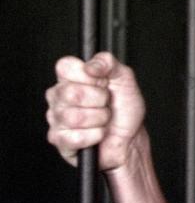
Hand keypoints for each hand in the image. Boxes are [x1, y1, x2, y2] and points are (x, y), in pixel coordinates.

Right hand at [46, 52, 145, 170]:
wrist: (131, 135)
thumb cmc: (124, 107)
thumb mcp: (124, 78)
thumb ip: (108, 63)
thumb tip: (91, 65)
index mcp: (71, 77)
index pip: (64, 66)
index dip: (88, 76)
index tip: (102, 82)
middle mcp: (59, 96)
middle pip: (71, 94)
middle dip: (99, 100)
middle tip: (105, 103)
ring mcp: (56, 118)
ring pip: (75, 118)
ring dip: (100, 119)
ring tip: (103, 119)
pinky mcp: (59, 140)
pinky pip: (76, 138)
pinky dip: (95, 135)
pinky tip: (97, 132)